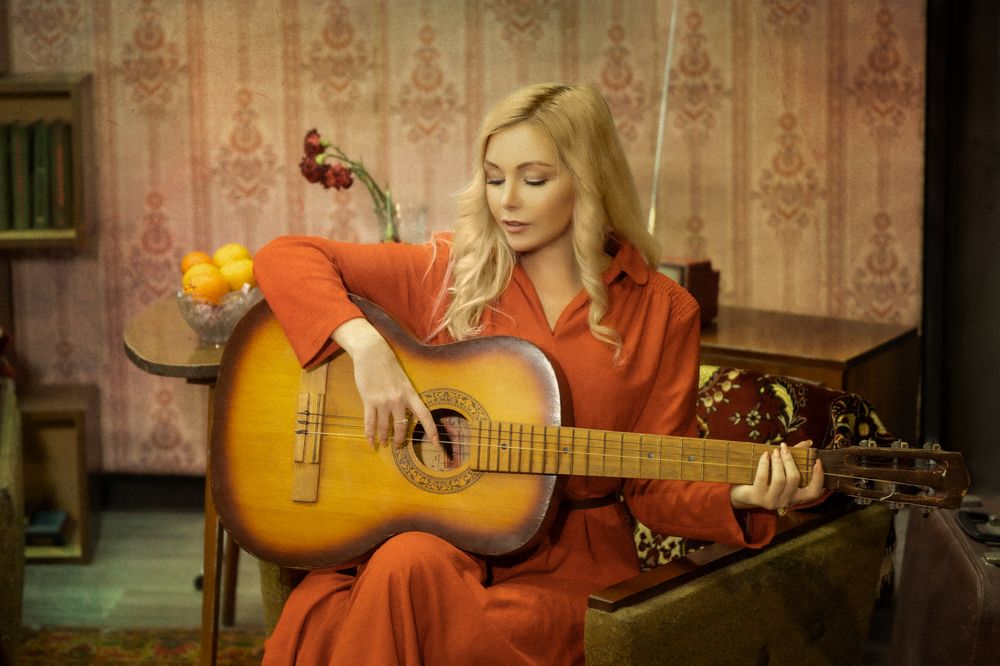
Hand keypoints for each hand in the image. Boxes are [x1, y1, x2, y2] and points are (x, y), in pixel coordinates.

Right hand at [333, 318, 437, 448]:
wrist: (372, 352)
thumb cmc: (388, 365)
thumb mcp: (403, 380)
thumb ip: (405, 396)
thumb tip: (406, 412)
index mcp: (410, 393)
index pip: (425, 415)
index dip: (432, 431)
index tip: (436, 443)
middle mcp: (398, 400)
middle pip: (402, 427)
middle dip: (400, 440)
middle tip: (398, 446)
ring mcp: (383, 401)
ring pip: (385, 427)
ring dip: (384, 438)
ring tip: (383, 444)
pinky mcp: (369, 401)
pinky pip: (370, 423)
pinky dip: (370, 435)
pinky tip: (371, 442)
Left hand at [729, 441, 824, 512]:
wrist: (741, 494)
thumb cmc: (764, 480)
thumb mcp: (780, 470)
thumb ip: (795, 458)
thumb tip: (808, 442)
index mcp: (794, 496)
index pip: (813, 493)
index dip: (818, 478)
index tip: (817, 461)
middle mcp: (785, 501)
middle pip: (794, 479)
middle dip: (790, 460)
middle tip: (784, 447)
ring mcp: (771, 501)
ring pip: (780, 479)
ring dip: (778, 462)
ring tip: (775, 451)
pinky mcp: (757, 497)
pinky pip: (763, 478)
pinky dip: (765, 464)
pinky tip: (765, 455)